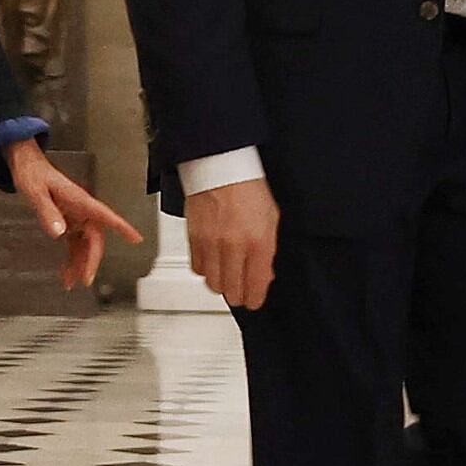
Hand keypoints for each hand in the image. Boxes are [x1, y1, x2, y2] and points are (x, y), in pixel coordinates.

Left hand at [8, 142, 138, 293]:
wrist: (25, 166)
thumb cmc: (32, 173)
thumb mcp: (36, 192)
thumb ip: (47, 211)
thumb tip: (59, 232)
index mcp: (79, 200)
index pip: (106, 215)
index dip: (122, 227)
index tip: (136, 238)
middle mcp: (81, 210)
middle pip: (94, 239)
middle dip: (91, 260)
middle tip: (86, 279)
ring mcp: (75, 216)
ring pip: (84, 245)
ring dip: (80, 264)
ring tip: (71, 282)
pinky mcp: (67, 221)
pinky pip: (74, 244)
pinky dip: (71, 259)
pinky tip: (66, 271)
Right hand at [184, 175, 278, 311]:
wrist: (220, 166)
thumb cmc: (247, 187)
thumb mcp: (271, 218)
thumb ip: (267, 251)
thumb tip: (264, 274)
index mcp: (258, 242)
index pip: (255, 287)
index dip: (255, 299)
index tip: (255, 299)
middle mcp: (234, 246)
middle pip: (232, 292)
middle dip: (239, 294)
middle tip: (241, 289)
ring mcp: (212, 244)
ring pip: (213, 284)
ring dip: (221, 283)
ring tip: (227, 275)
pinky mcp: (194, 239)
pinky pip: (197, 269)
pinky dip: (205, 269)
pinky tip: (212, 261)